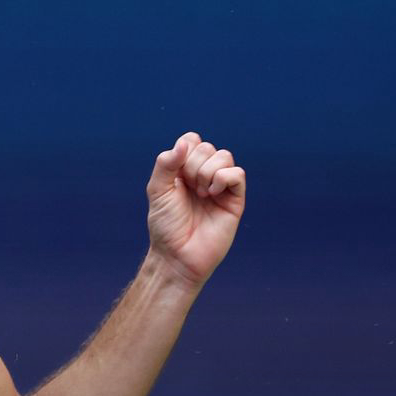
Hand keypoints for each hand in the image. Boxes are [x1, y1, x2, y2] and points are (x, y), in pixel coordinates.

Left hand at [145, 131, 246, 287]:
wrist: (178, 255)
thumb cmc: (166, 226)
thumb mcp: (157, 190)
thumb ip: (165, 163)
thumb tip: (185, 143)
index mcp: (183, 171)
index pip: (192, 141)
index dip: (185, 149)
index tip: (176, 172)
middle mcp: (203, 176)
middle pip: (207, 147)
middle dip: (193, 164)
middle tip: (188, 188)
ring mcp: (220, 187)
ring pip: (224, 156)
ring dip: (207, 171)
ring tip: (200, 194)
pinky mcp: (234, 200)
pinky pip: (237, 174)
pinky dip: (223, 178)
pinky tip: (212, 194)